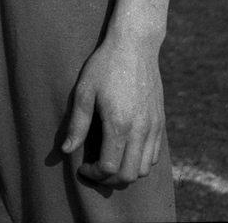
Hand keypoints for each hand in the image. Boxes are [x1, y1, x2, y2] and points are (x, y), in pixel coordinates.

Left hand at [62, 36, 164, 185]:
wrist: (134, 46)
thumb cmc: (105, 66)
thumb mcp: (84, 90)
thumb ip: (77, 124)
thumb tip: (66, 150)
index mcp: (119, 125)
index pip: (110, 168)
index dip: (94, 174)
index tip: (82, 166)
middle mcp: (140, 131)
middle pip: (129, 175)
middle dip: (109, 180)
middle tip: (94, 170)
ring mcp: (154, 127)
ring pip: (144, 169)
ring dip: (126, 172)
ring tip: (109, 161)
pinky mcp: (160, 122)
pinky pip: (154, 155)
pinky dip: (140, 162)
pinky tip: (125, 150)